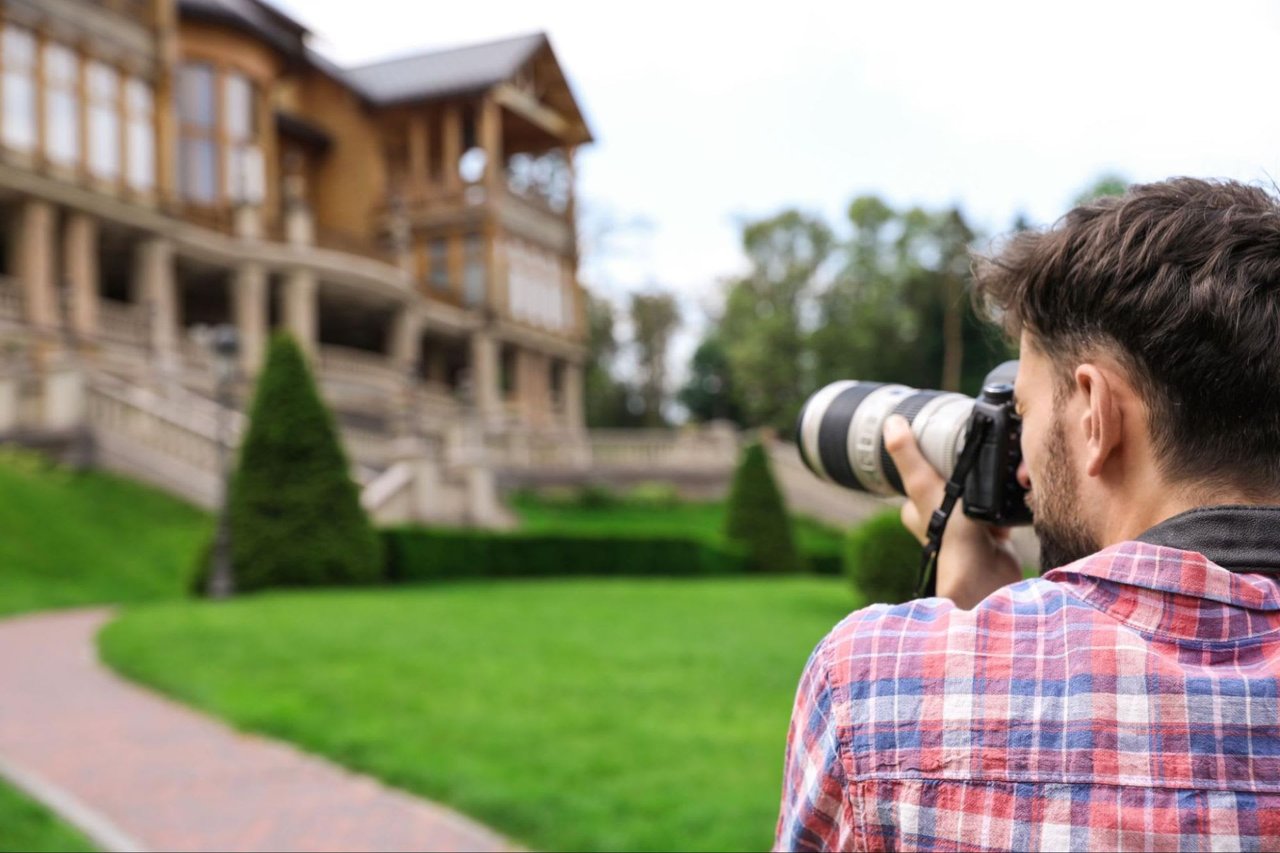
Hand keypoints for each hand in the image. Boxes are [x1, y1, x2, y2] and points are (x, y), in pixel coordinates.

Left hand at [882, 415, 1022, 608]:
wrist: (988, 576)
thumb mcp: (925, 487)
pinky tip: (1011, 494)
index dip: (930, 456)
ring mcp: (966, 529)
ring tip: (996, 472)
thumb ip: (908, 457)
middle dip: (965, 470)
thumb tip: (891, 422)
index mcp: (917, 509)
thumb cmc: (952, 536)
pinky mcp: (992, 536)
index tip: (943, 437)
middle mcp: (940, 520)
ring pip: (976, 496)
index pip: (920, 473)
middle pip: (951, 482)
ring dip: (986, 486)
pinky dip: (1005, 503)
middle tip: (977, 451)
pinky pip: (999, 511)